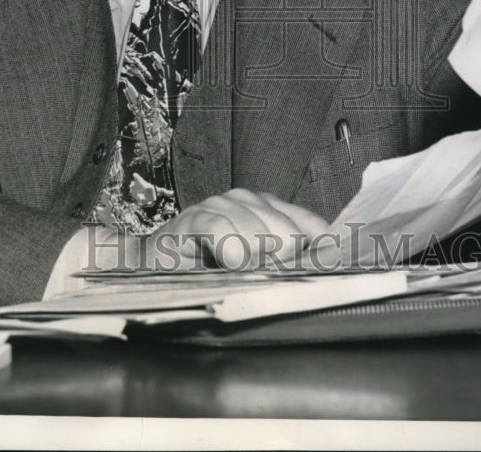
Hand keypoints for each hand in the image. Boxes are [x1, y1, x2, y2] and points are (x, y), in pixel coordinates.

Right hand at [143, 188, 328, 271]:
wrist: (156, 263)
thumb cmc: (208, 269)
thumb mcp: (253, 269)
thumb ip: (284, 266)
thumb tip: (321, 275)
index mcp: (269, 210)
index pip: (311, 225)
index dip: (319, 251)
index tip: (324, 274)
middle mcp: (249, 201)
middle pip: (288, 232)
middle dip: (280, 261)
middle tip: (262, 278)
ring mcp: (221, 205)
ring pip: (257, 231)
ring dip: (251, 260)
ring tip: (237, 273)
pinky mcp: (194, 217)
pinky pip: (220, 227)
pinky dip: (228, 247)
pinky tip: (229, 262)